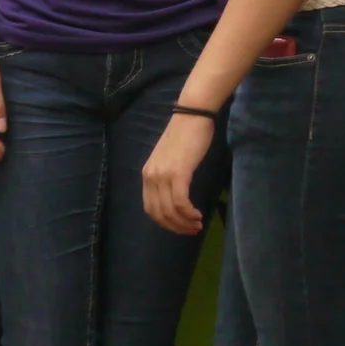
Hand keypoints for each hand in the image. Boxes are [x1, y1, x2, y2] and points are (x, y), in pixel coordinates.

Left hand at [142, 112, 216, 234]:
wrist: (193, 115)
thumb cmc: (185, 135)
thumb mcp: (169, 160)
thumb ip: (167, 177)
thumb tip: (175, 198)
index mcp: (147, 174)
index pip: (150, 209)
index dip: (165, 223)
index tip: (180, 227)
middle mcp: (151, 177)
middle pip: (159, 214)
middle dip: (175, 227)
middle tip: (191, 230)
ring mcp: (163, 175)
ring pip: (170, 211)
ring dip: (184, 222)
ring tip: (197, 224)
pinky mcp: (178, 173)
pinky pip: (180, 202)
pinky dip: (189, 213)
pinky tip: (198, 215)